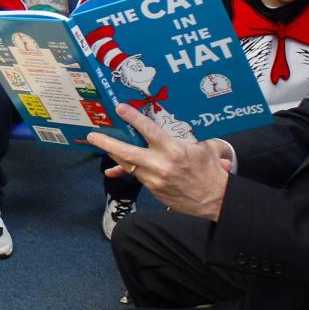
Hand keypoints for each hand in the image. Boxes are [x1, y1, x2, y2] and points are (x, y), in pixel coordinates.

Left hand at [88, 103, 230, 220]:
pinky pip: (136, 176)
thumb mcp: (204, 147)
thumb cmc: (211, 171)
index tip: (120, 109)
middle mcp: (161, 165)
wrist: (216, 200)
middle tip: (92, 136)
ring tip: (101, 145)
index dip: (133, 118)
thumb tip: (179, 124)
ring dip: (114, 155)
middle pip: (128, 153)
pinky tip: (114, 168)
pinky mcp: (154, 191)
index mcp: (175, 150)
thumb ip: (188, 136)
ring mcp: (155, 180)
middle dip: (108, 144)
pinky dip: (126, 169)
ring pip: (128, 165)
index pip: (149, 131)